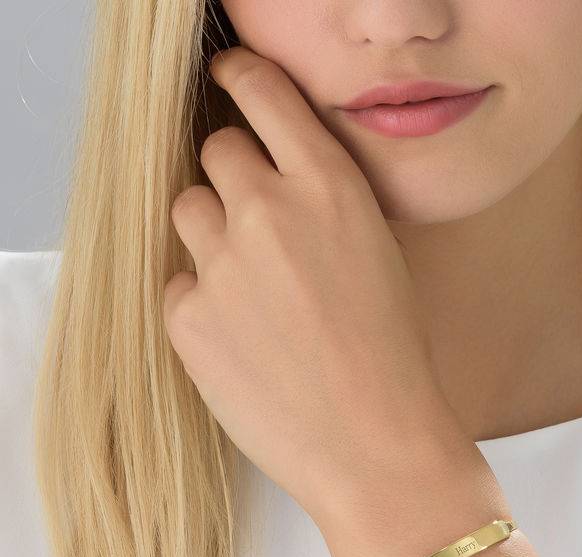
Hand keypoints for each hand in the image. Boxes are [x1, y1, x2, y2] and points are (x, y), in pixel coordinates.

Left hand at [164, 46, 469, 525]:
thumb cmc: (395, 358)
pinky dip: (202, 302)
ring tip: (250, 288)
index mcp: (328, 188)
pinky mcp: (188, 319)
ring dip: (213, 236)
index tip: (232, 81)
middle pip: (217, 152)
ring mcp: (221, 264)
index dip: (242, 81)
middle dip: (234, 179)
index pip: (262, 92)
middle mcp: (268, 212)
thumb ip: (325, 208)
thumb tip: (282, 190)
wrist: (375, 445)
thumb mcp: (380, 258)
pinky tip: (242, 339)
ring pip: (190, 212)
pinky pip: (179, 285)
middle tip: (257, 224)